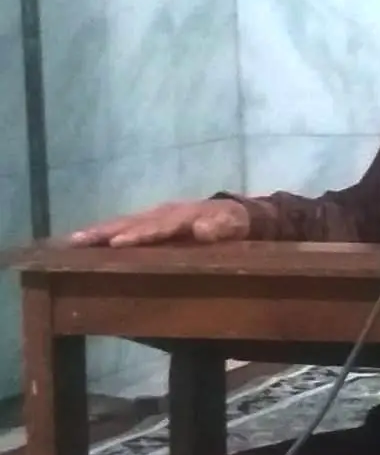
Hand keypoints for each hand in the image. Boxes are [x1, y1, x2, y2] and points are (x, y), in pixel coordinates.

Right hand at [69, 199, 250, 247]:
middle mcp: (164, 212)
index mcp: (184, 215)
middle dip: (105, 231)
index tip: (118, 243)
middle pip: (132, 222)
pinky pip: (123, 225)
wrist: (233, 211)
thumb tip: (205, 231)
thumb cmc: (234, 223)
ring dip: (98, 231)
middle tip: (77, 241)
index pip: (159, 226)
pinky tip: (83, 242)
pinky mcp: (148, 221)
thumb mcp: (235, 226)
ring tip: (71, 242)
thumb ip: (222, 228)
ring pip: (123, 222)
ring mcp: (154, 215)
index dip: (140, 235)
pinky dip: (103, 231)